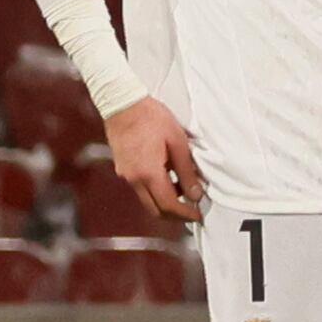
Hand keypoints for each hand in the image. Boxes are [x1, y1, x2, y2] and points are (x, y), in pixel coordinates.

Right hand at [106, 96, 201, 223]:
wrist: (123, 104)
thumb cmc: (152, 119)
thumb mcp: (178, 142)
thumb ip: (186, 170)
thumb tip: (195, 194)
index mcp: (148, 173)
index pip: (168, 205)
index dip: (184, 214)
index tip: (198, 216)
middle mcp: (134, 179)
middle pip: (155, 209)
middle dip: (175, 215)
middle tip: (193, 211)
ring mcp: (125, 175)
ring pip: (147, 200)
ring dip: (165, 202)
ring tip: (186, 192)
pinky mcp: (123, 169)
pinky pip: (141, 188)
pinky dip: (156, 191)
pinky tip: (171, 179)